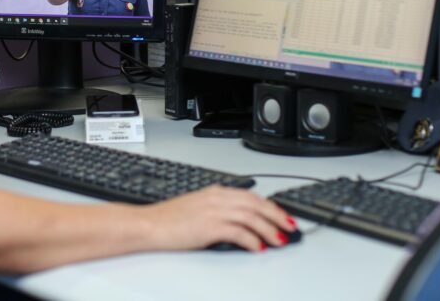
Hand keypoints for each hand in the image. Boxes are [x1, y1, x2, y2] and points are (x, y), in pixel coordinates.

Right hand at [144, 186, 295, 251]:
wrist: (149, 224)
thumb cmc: (168, 219)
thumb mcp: (197, 208)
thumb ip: (218, 209)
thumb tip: (238, 222)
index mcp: (215, 192)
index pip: (251, 196)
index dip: (270, 206)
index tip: (281, 215)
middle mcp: (217, 198)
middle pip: (256, 204)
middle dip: (277, 216)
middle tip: (290, 227)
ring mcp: (213, 211)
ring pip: (251, 217)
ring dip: (269, 229)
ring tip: (279, 239)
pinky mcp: (209, 226)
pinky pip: (238, 232)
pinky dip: (252, 240)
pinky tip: (258, 247)